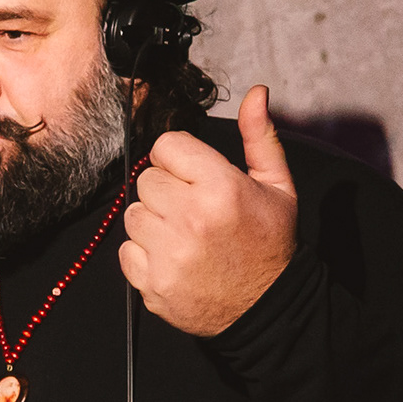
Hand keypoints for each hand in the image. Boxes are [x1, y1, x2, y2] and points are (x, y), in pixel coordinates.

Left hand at [117, 86, 299, 337]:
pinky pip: (126, 251)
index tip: (194, 177)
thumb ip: (260, 136)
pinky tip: (174, 259)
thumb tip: (255, 92)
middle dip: (167, 191)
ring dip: (153, 222)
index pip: (166, 146)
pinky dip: (144, 255)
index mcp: (221, 188)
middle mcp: (191, 219)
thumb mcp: (277, 186)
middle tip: (193, 211)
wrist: (268, 309)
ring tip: (184, 236)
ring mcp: (169, 254)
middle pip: (146, 180)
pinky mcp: (152, 284)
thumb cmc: (271, 243)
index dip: (179, 159)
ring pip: (132, 215)